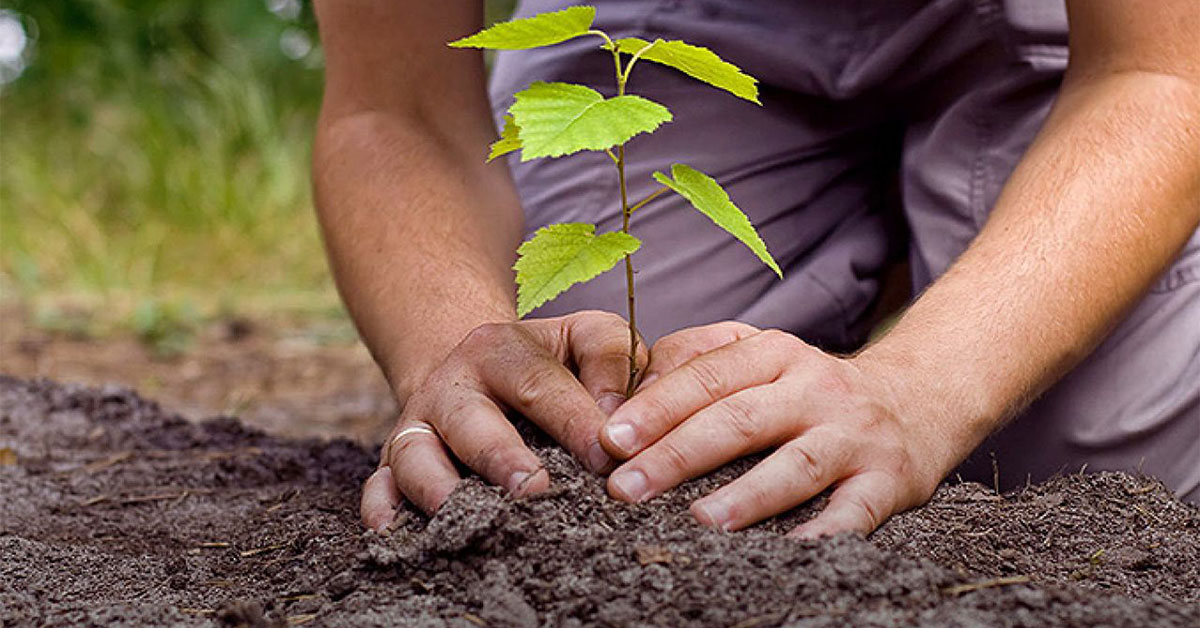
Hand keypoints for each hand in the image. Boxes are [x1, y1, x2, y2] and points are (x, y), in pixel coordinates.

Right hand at [361, 310, 646, 530]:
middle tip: (537, 490)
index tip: (607, 458)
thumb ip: (611, 360)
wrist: (476, 368)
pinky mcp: (392, 462)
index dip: (574, 421)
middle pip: (471, 421)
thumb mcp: (583, 337)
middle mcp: (451, 385)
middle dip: (503, 458)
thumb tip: (618, 420)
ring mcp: (417, 425)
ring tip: (476, 521)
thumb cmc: (549, 363)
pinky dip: (381, 509)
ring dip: (441, 489)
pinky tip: (394, 535)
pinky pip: (377, 486)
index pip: (540, 384)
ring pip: (415, 456)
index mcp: (500, 348)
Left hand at [599, 321, 954, 537]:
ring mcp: (854, 435)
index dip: (656, 407)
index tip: (610, 439)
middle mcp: (815, 387)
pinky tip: (790, 551)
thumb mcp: (762, 354)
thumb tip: (628, 387)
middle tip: (627, 487)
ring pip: (796, 465)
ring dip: (747, 495)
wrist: (918, 399)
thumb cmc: (811, 387)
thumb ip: (698, 360)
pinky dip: (825, 532)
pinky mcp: (889, 480)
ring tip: (700, 520)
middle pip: (740, 418)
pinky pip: (855, 511)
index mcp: (775, 353)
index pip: (707, 377)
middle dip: (678, 454)